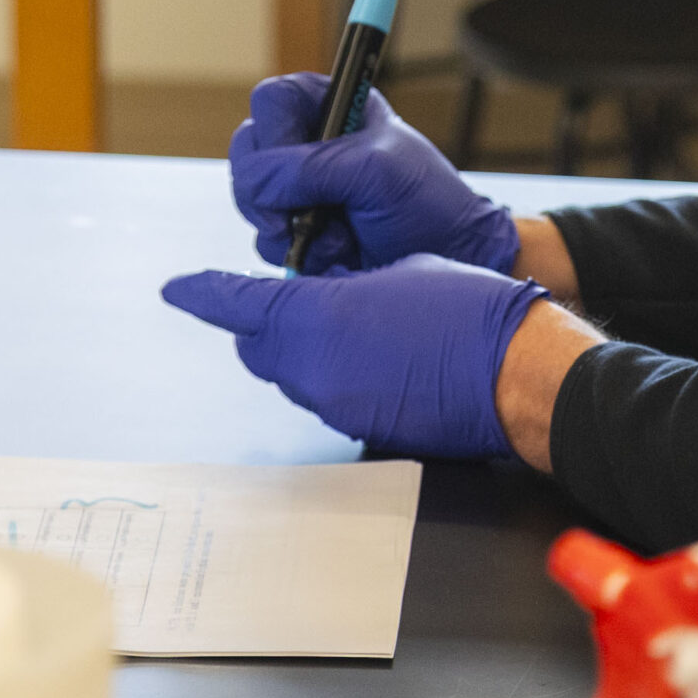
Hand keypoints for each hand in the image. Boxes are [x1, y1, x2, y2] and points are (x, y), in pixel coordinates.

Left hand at [162, 254, 543, 459]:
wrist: (518, 373)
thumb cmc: (471, 308)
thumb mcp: (398, 270)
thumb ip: (342, 282)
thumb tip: (323, 289)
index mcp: (317, 316)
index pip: (237, 304)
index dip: (203, 293)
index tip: (178, 288)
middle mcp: (313, 366)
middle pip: (256, 345)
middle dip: (261, 321)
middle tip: (292, 296)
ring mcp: (333, 402)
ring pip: (289, 372)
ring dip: (299, 348)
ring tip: (347, 323)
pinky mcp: (359, 426)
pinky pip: (324, 394)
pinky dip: (331, 372)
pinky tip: (370, 355)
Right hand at [229, 73, 520, 275]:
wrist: (449, 260)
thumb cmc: (427, 204)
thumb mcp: (375, 171)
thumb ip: (310, 168)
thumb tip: (254, 182)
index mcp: (333, 107)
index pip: (272, 101)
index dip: (275, 131)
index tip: (299, 160)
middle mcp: (309, 143)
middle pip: (248, 152)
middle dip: (272, 190)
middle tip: (306, 212)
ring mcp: (299, 189)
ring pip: (250, 200)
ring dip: (289, 226)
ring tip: (340, 236)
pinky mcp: (297, 230)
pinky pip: (264, 239)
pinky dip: (296, 251)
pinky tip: (337, 253)